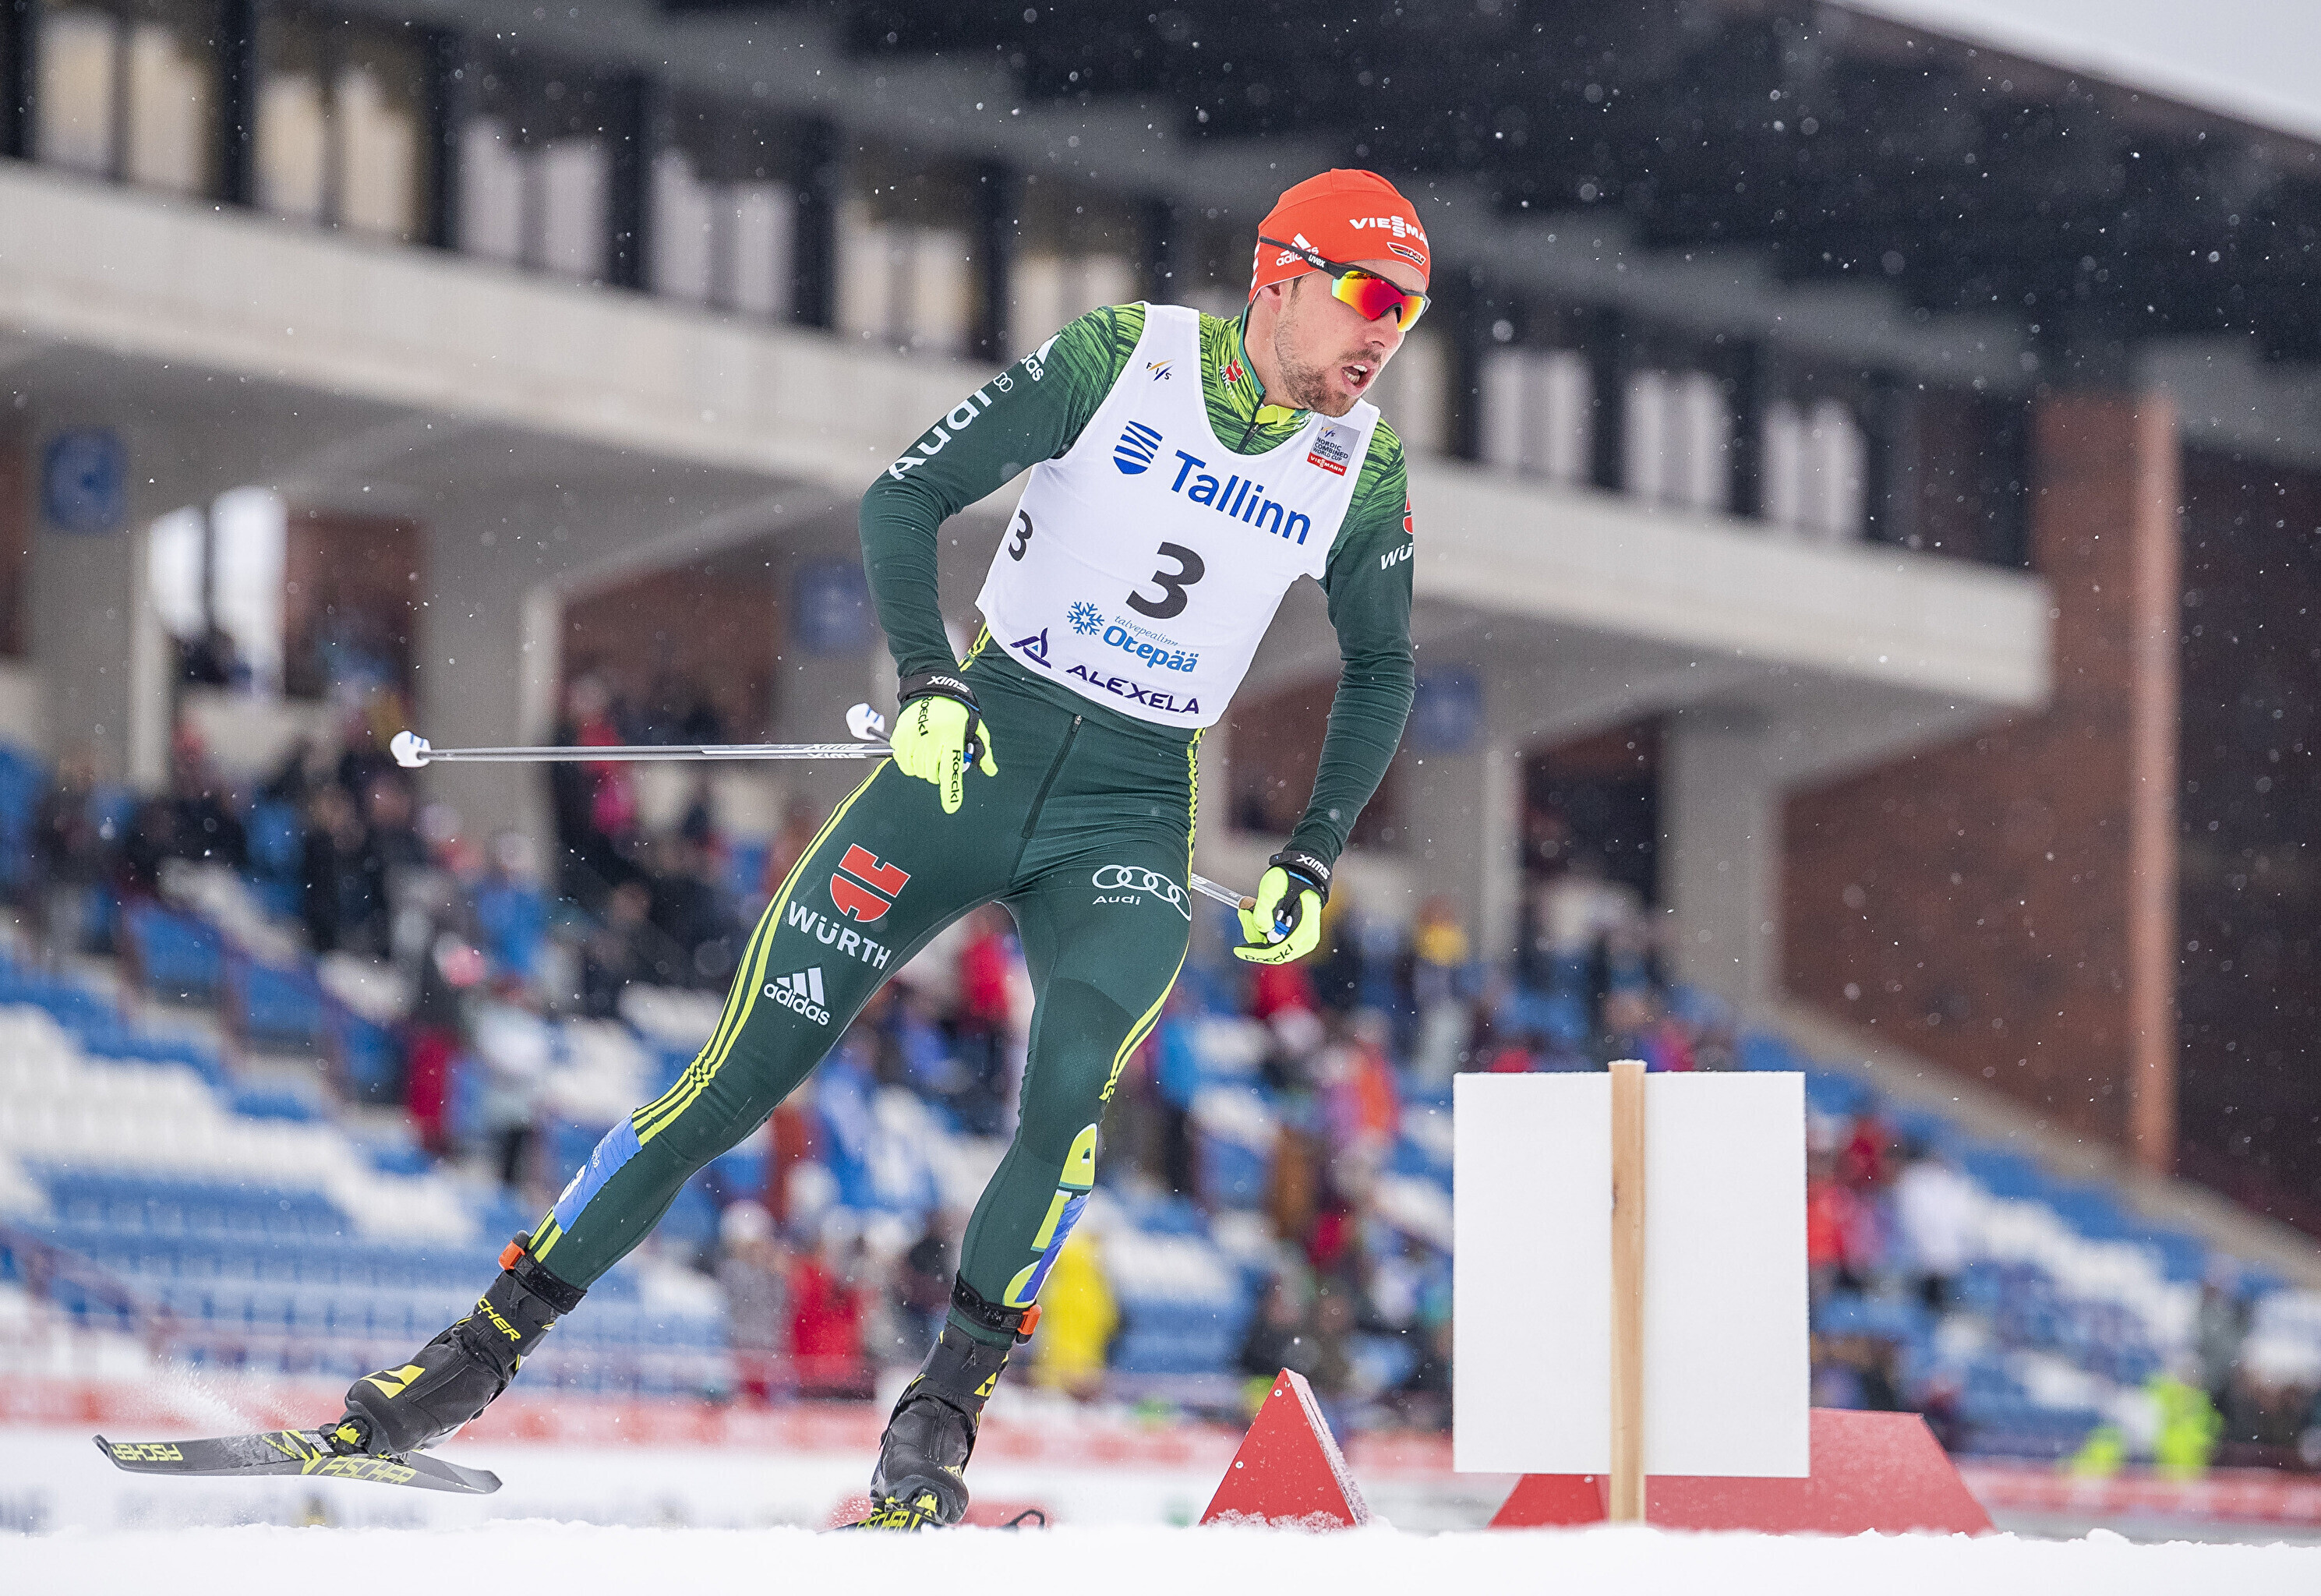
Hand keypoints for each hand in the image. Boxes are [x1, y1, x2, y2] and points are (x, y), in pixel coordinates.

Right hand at [888, 672, 996, 813]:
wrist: (932, 688)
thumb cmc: (956, 709)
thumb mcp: (975, 727)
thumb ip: (983, 751)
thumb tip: (990, 770)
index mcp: (952, 736)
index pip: (951, 768)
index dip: (951, 790)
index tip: (951, 807)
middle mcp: (931, 738)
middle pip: (932, 774)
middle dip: (937, 773)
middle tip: (940, 760)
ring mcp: (913, 737)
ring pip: (917, 770)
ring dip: (923, 769)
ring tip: (929, 753)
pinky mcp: (900, 736)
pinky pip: (903, 763)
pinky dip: (909, 764)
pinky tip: (917, 752)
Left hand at [1233, 848, 1331, 964]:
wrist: (1300, 876)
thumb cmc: (1290, 879)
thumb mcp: (1273, 888)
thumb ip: (1265, 909)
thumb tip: (1262, 928)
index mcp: (1305, 928)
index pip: (1279, 950)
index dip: (1257, 953)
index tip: (1239, 950)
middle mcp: (1305, 939)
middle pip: (1272, 951)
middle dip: (1254, 934)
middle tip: (1245, 913)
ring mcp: (1299, 941)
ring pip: (1269, 948)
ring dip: (1255, 930)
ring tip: (1251, 910)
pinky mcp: (1292, 939)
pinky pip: (1272, 943)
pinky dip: (1260, 931)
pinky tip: (1258, 916)